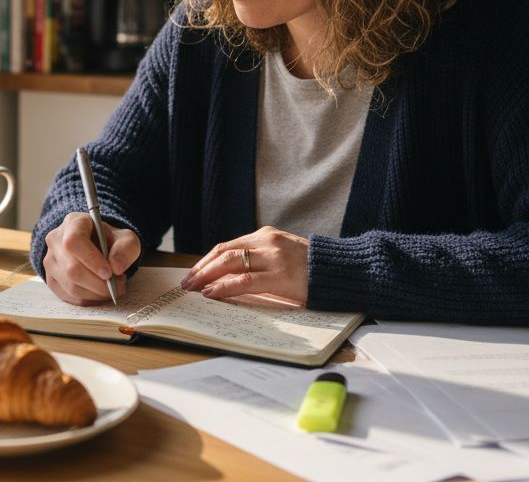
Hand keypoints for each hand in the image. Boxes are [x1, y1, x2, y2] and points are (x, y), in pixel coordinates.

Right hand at [43, 212, 140, 305]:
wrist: (97, 247)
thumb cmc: (109, 241)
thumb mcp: (125, 238)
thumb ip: (126, 249)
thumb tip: (116, 267)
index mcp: (73, 223)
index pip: (74, 241)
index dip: (91, 260)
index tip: (109, 273)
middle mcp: (56, 240)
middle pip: (71, 269)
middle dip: (98, 283)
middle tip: (118, 285)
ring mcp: (50, 261)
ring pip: (70, 286)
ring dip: (96, 293)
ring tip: (112, 288)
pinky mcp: (51, 279)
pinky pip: (69, 296)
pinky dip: (89, 299)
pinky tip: (100, 293)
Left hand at [179, 226, 308, 302]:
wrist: (341, 271)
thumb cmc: (311, 268)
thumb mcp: (283, 254)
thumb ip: (260, 258)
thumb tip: (229, 275)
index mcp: (266, 236)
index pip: (228, 246)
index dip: (207, 260)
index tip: (194, 273)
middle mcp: (267, 242)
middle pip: (224, 252)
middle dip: (201, 268)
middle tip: (187, 282)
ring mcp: (274, 258)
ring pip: (230, 263)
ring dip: (207, 276)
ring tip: (194, 288)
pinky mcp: (281, 276)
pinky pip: (245, 281)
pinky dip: (224, 287)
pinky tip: (212, 293)